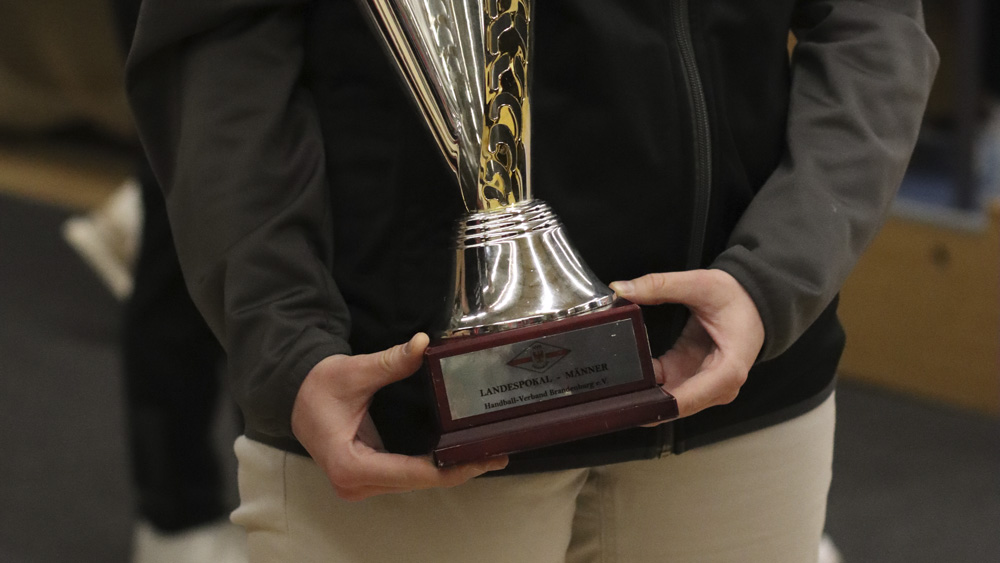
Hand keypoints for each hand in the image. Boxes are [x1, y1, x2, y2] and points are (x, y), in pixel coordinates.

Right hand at [291, 333, 507, 500]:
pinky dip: (433, 468)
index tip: (478, 459)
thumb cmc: (319, 386)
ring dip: (449, 471)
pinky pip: (407, 476)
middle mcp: (355, 484)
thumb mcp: (354, 371)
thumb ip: (390, 362)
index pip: (410, 474)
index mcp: (350, 465)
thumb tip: (422, 345)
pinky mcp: (368, 478)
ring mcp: (361, 485)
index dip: (447, 469)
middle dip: (457, 470)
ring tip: (485, 456)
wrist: (294, 395)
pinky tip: (460, 456)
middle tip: (495, 455)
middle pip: (417, 483)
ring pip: (415, 483)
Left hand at [610, 269, 763, 418]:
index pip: (686, 400)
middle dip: (640, 402)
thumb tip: (622, 289)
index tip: (627, 403)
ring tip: (609, 385)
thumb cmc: (738, 299)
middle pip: (673, 407)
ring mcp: (703, 386)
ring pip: (666, 402)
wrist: (754, 302)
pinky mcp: (691, 378)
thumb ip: (660, 285)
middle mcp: (717, 388)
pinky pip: (663, 388)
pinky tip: (624, 373)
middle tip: (607, 393)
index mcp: (727, 371)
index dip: (654, 406)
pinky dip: (645, 383)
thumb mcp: (701, 284)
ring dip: (640, 395)